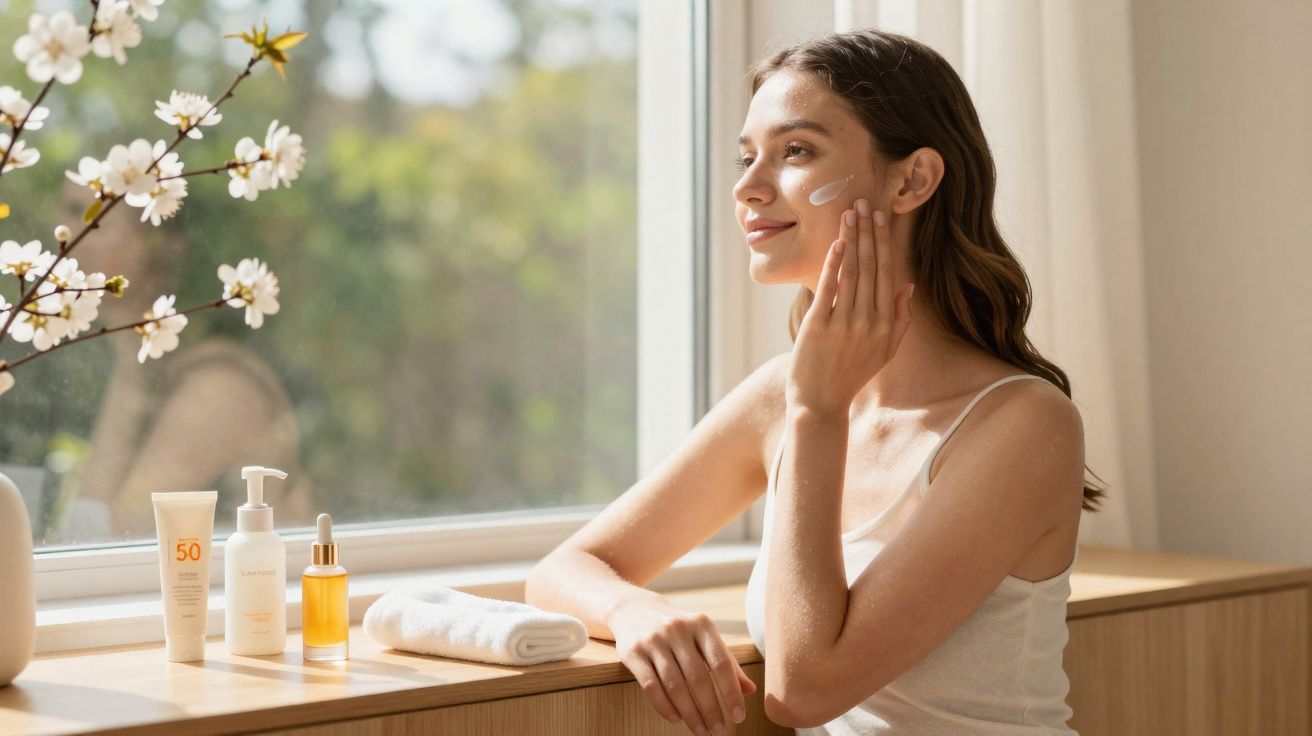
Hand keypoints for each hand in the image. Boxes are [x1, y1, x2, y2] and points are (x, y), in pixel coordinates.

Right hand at [609, 597, 757, 734]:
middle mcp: (677, 629)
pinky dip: (665, 707)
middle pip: (698, 678)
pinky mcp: (633, 652)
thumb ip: (727, 662)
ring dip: (690, 713)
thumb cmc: (679, 629)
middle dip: (710, 709)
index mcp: (701, 624)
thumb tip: (750, 690)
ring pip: (674, 686)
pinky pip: (651, 686)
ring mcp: (653, 640)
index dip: (731, 692)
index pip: (721, 663)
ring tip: (700, 730)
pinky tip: (676, 718)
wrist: (634, 609)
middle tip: (718, 731)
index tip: (738, 716)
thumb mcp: (704, 637)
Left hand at [787, 198, 914, 415]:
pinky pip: (829, 288)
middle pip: (872, 266)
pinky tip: (837, 242)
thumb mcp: (884, 351)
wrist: (820, 403)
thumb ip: (899, 319)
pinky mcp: (819, 326)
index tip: (881, 217)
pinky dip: (834, 264)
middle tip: (864, 202)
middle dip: (868, 231)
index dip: (885, 242)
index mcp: (887, 324)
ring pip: (852, 272)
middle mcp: (870, 322)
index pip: (888, 273)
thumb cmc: (850, 375)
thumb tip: (908, 286)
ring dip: (851, 239)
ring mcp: (845, 324)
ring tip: (849, 213)